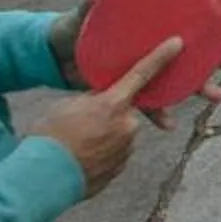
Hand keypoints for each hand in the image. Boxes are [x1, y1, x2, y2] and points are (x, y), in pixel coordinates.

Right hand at [29, 41, 178, 195]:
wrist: (43, 178)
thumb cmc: (49, 136)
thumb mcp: (68, 106)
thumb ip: (93, 99)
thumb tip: (103, 101)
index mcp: (112, 104)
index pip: (141, 74)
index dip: (160, 57)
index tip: (177, 43)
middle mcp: (126, 125)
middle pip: (124, 112)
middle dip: (108, 114)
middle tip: (81, 124)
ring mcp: (126, 150)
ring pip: (120, 134)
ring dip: (104, 135)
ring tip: (76, 144)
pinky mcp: (120, 169)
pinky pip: (115, 154)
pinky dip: (102, 154)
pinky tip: (80, 158)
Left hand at [51, 0, 220, 131]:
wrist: (53, 56)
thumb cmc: (72, 30)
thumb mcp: (80, 17)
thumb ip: (88, 6)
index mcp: (145, 32)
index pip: (182, 32)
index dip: (207, 37)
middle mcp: (148, 52)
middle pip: (189, 58)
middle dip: (215, 64)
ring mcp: (140, 73)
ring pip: (176, 83)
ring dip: (196, 90)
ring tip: (218, 98)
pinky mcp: (128, 91)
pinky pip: (148, 103)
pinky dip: (158, 114)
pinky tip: (168, 124)